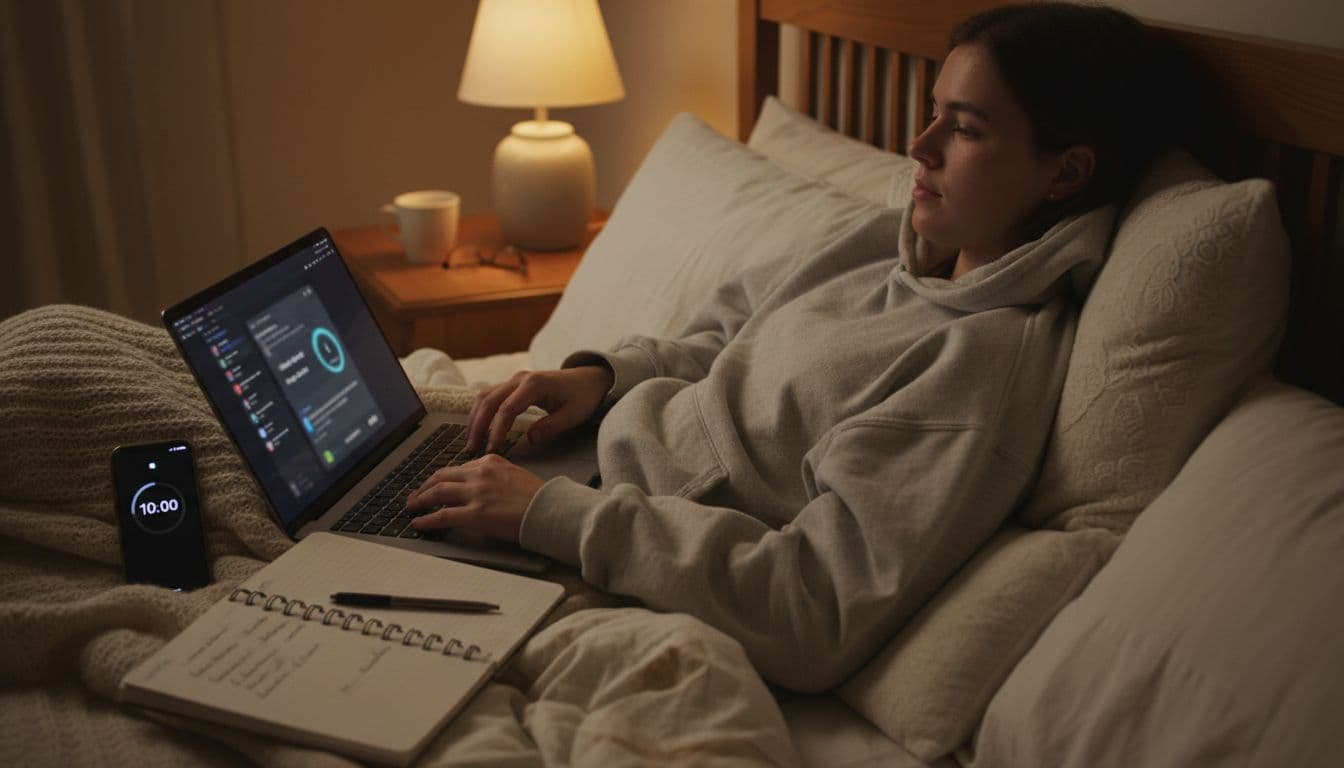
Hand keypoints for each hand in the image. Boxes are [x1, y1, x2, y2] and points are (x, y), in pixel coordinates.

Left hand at [405, 455, 542, 543]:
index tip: (434, 485)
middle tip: (415, 496)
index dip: (441, 478)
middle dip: (424, 487)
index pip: (457, 468)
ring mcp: (476, 493)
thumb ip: (494, 476)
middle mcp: (479, 473)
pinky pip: (443, 515)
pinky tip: (419, 523)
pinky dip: (427, 519)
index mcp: (489, 461)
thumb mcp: (514, 474)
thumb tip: (479, 488)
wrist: (549, 509)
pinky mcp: (475, 513)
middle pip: (441, 476)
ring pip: (438, 493)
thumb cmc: (538, 497)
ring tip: (412, 508)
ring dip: (421, 501)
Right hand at [466, 365, 613, 452]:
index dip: (497, 430)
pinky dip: (480, 412)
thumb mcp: (573, 415)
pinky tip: (477, 428)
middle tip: (471, 449)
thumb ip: (551, 426)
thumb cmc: (583, 397)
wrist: (588, 379)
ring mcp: (514, 379)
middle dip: (478, 425)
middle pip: (489, 400)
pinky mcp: (513, 384)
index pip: (507, 408)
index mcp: (535, 384)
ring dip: (475, 418)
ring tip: (470, 441)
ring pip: (485, 396)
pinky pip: (490, 395)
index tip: (492, 449)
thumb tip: (530, 439)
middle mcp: (520, 378)